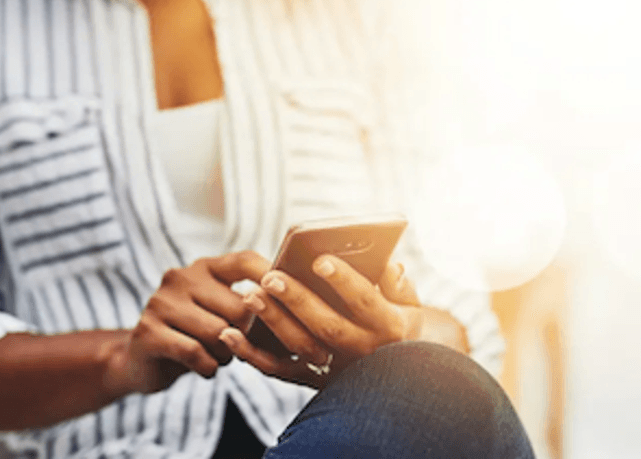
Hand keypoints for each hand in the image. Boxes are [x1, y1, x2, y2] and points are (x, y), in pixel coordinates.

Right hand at [106, 251, 274, 393]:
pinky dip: (208, 367)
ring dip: (226, 354)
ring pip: (218, 333)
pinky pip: (196, 352)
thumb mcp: (222, 312)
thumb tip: (295, 307)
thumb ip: (251, 303)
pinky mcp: (148, 332)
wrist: (141, 359)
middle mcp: (181, 277)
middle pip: (239, 307)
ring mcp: (161, 302)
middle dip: (247, 335)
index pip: (245, 260)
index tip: (289, 299)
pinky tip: (205, 367)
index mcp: (205, 267)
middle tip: (237, 346)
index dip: (271, 277)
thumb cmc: (196, 335)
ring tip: (218, 355)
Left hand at [218, 257, 423, 387]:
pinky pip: (280, 371)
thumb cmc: (401, 320)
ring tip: (249, 296)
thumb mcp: (411, 303)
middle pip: (327, 326)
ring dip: (273, 323)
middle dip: (298, 300)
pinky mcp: (315, 382)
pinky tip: (229, 334)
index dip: (344, 281)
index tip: (320, 259)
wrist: (404, 371)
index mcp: (389, 326)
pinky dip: (252, 355)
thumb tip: (390, 265)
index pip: (365, 302)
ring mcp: (338, 369)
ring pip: (301, 349)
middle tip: (270, 277)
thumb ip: (399, 284)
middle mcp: (363, 351)